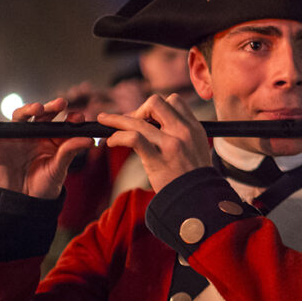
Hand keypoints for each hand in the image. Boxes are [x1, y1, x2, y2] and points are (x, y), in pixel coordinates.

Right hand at [0, 98, 93, 198]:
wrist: (22, 202)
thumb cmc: (43, 185)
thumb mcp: (59, 169)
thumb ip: (69, 152)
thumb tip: (89, 140)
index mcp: (51, 138)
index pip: (61, 123)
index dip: (69, 118)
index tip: (78, 117)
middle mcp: (33, 133)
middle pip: (40, 115)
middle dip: (50, 108)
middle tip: (60, 104)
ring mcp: (14, 137)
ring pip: (19, 117)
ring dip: (27, 110)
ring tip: (36, 109)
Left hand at [97, 94, 211, 191]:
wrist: (197, 199)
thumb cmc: (194, 177)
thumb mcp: (197, 148)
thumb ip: (181, 133)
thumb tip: (156, 124)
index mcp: (194, 127)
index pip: (174, 100)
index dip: (156, 107)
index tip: (145, 118)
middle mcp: (183, 132)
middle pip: (155, 102)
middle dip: (138, 110)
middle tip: (129, 122)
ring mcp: (171, 144)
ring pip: (138, 120)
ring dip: (116, 120)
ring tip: (104, 121)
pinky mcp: (158, 159)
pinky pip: (133, 139)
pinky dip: (118, 137)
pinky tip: (111, 142)